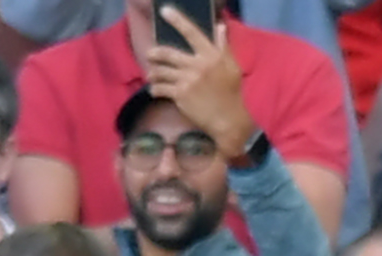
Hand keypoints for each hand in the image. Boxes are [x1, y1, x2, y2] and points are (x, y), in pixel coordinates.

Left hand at [143, 10, 255, 160]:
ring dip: (153, 73)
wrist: (227, 117)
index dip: (177, 20)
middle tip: (149, 54)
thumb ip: (223, 45)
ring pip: (161, 71)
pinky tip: (155, 90)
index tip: (165, 11)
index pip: (192, 32)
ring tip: (152, 74)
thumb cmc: (230, 91)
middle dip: (155, 53)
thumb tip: (219, 26)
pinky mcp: (180, 95)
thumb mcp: (231, 65)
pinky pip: (159, 88)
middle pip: (169, 53)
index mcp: (212, 54)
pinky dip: (154, 89)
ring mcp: (187, 80)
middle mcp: (198, 64)